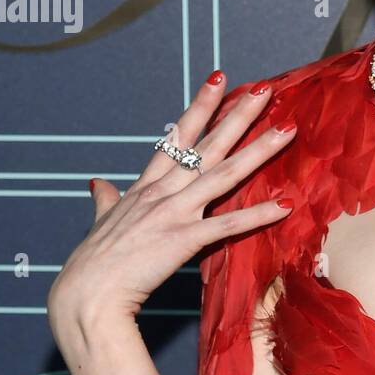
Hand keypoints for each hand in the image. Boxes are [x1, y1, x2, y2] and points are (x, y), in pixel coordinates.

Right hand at [48, 74, 295, 333]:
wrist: (87, 294)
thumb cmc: (93, 262)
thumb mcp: (101, 222)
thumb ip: (107, 200)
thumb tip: (99, 184)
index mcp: (146, 186)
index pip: (178, 137)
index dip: (200, 108)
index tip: (219, 80)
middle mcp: (163, 192)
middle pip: (207, 145)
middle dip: (237, 115)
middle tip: (264, 90)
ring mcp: (174, 213)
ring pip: (224, 174)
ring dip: (258, 151)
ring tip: (286, 130)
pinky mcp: (183, 240)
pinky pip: (227, 225)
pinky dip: (257, 215)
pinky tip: (284, 205)